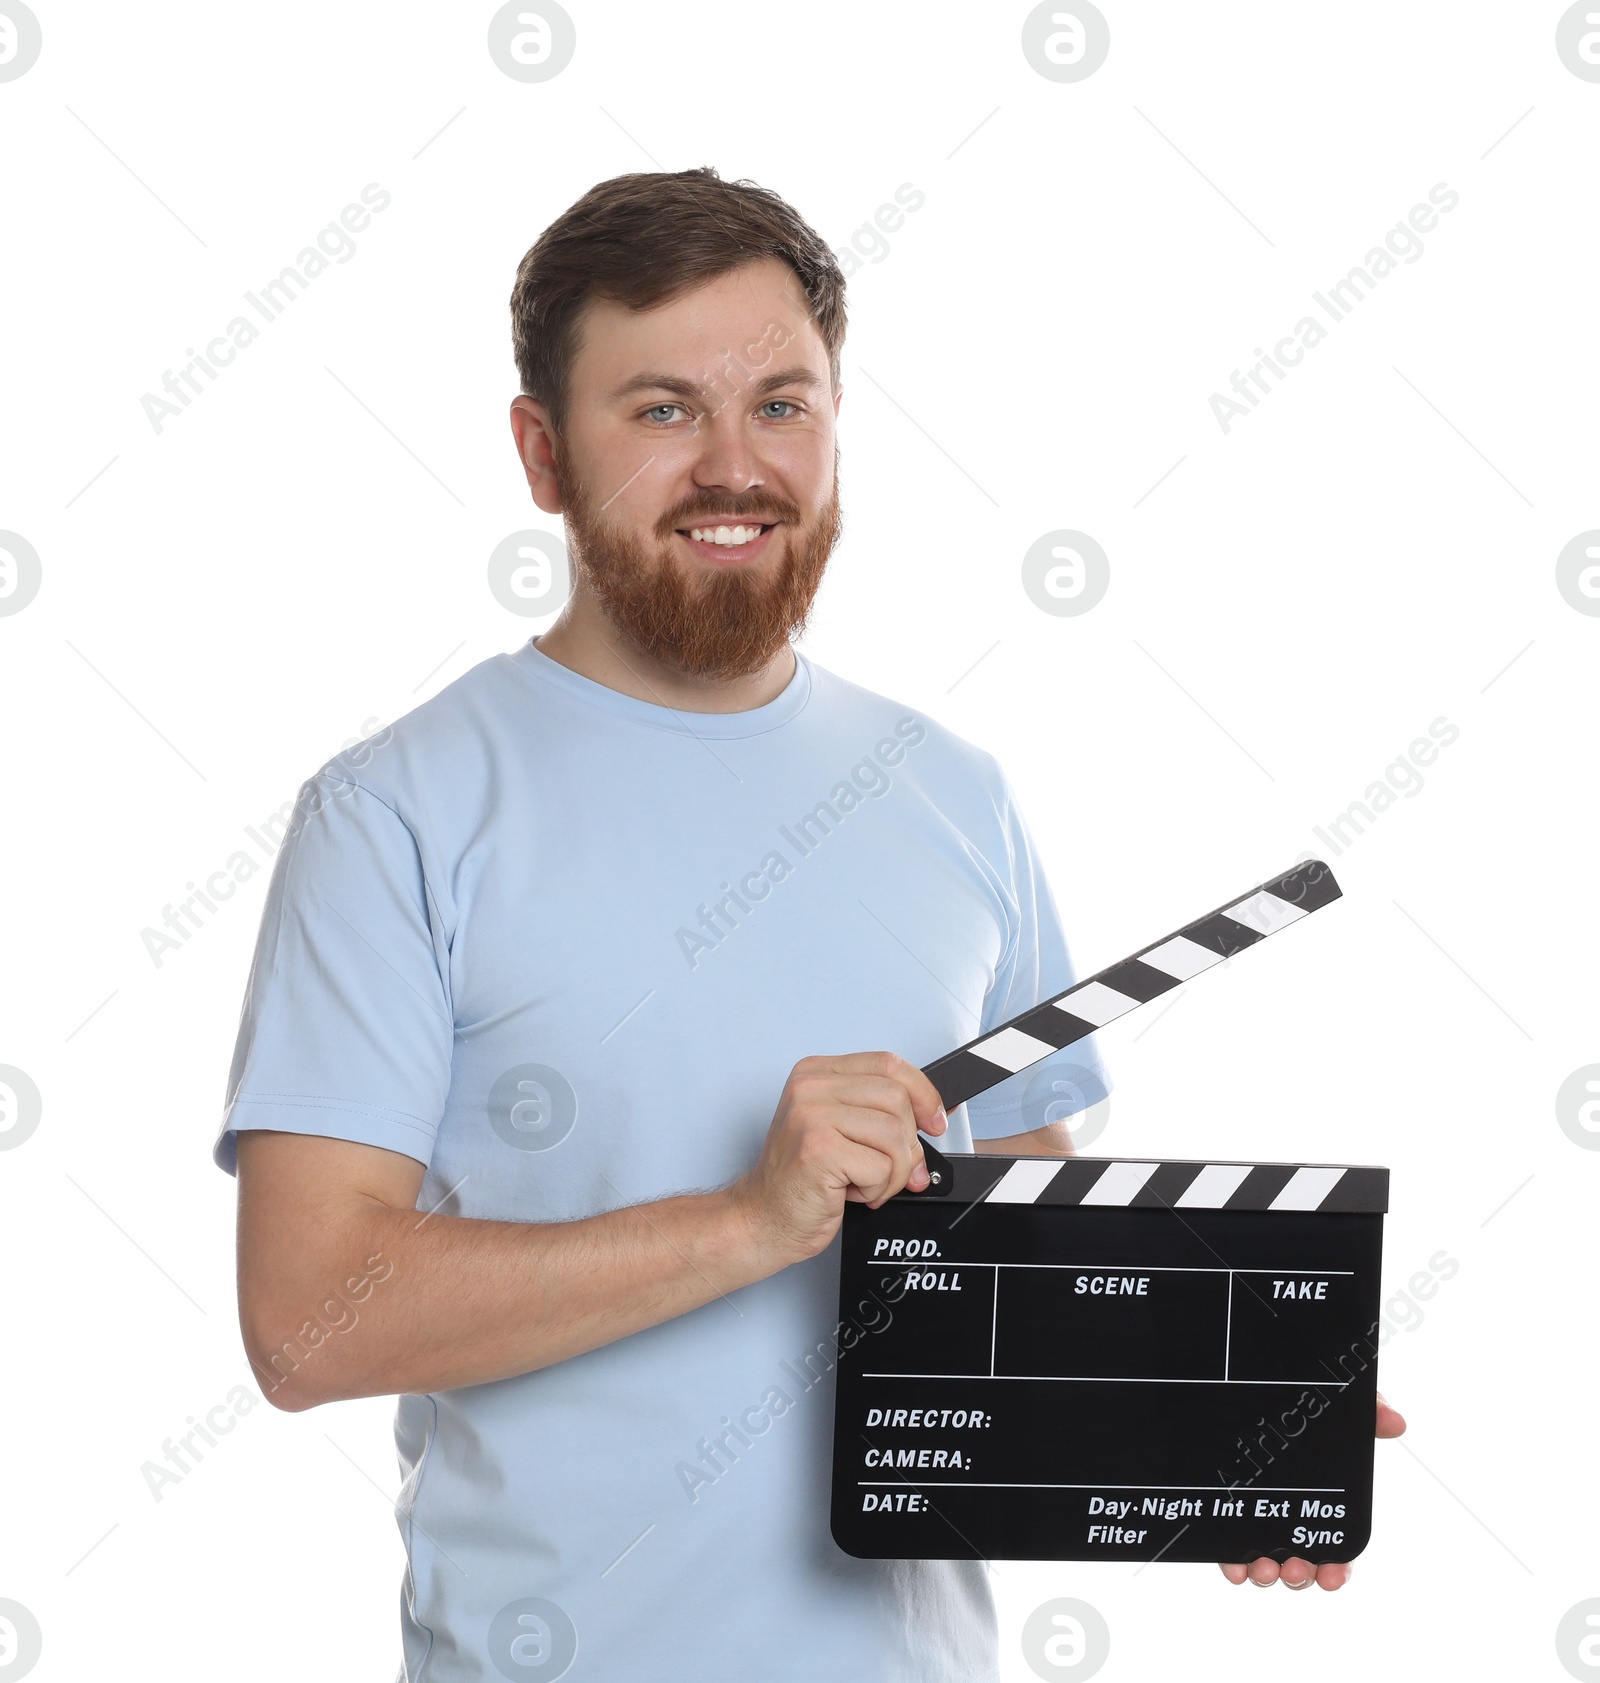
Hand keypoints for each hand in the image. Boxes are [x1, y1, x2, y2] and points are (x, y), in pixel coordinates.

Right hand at [729, 1051, 947, 1266]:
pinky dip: (878, 1189)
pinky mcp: (819, 1150)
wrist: (764, 1219)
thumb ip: (882, 1114)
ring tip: (866, 1182)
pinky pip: (882, 1167)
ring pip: (895, 1135)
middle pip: (897, 1100)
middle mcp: (810, 1088)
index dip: (923, 1093)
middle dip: (907, 1144)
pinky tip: (852, 1192)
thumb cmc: (801, 1179)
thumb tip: (936, 1115)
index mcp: (816, 1073)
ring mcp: (811, 1116)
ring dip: (893, 1173)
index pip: (888, 1064)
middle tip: (892, 1169)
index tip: (934, 1120)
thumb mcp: (842, 1131)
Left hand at [1218, 1392, 1405, 1589]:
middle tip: (1294, 1568)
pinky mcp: (1223, 1508)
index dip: (1337, 1568)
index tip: (1332, 1577)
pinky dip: (1231, 1564)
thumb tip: (1396, 1422)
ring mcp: (1254, 1513)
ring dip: (1267, 1575)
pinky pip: (1227, 1546)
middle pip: (1300, 1562)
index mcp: (1319, 1499)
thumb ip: (1367, 1411)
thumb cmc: (1294, 1396)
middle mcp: (1287, 1512)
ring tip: (1264, 1569)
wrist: (1239, 1378)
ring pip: (1264, 1561)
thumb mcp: (1334, 1402)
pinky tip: (1234, 1567)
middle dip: (1300, 1575)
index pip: (1334, 1546)